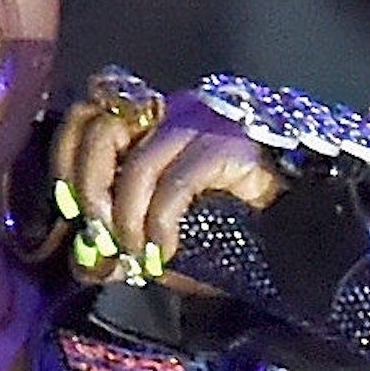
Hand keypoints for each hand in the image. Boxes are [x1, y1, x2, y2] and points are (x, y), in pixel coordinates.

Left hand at [49, 81, 283, 294]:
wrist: (302, 232)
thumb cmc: (233, 230)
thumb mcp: (163, 236)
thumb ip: (122, 241)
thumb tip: (86, 261)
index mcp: (151, 120)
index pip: (89, 113)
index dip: (67, 157)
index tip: (70, 208)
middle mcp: (172, 109)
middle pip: (102, 126)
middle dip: (90, 186)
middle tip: (103, 233)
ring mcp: (204, 121)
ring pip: (138, 157)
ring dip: (126, 213)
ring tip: (137, 249)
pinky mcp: (231, 144)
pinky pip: (177, 182)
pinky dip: (160, 221)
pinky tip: (166, 248)